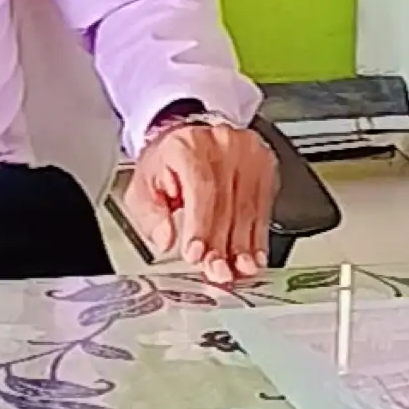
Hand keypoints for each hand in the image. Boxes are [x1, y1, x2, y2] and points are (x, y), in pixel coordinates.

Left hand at [123, 121, 275, 284]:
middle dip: (222, 245)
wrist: (187, 137)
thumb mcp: (143, 184)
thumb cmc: (167, 163)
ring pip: (249, 208)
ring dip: (243, 245)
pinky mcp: (265, 164)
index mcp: (186, 145)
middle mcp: (221, 144)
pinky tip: (254, 255)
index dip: (200, 225)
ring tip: (238, 269)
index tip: (197, 253)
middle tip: (218, 271)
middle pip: (226, 202)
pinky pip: (263, 206)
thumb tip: (164, 239)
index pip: (200, 188)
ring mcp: (247, 152)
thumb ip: (150, 214)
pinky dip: (258, 235)